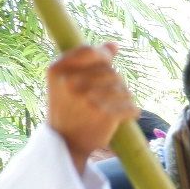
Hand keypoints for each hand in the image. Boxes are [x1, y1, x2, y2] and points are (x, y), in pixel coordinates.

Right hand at [47, 44, 137, 170]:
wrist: (66, 143)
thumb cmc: (68, 108)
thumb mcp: (66, 81)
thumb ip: (87, 61)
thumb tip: (113, 45)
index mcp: (57, 70)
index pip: (89, 51)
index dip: (103, 55)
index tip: (107, 62)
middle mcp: (71, 82)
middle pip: (110, 70)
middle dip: (114, 81)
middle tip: (108, 95)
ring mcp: (88, 99)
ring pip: (122, 87)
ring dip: (124, 96)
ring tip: (114, 106)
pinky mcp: (104, 115)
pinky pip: (130, 105)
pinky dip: (131, 111)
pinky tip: (125, 115)